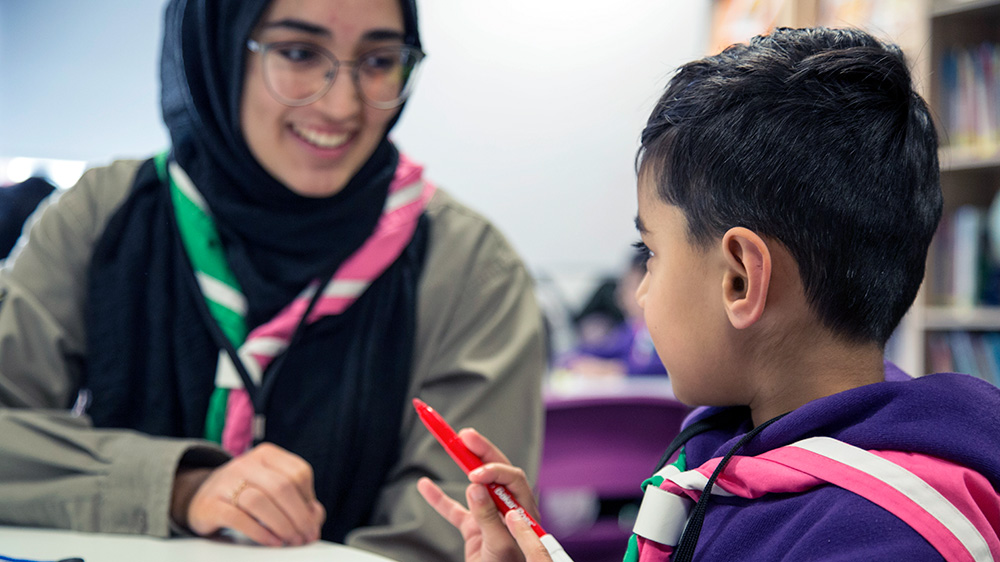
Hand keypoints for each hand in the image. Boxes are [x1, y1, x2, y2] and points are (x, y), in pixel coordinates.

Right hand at [171, 442, 325, 545]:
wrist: (202, 498)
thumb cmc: (246, 494)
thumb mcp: (272, 489)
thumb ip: (298, 499)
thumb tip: (316, 516)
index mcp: (266, 454)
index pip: (299, 472)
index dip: (309, 499)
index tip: (313, 520)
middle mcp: (245, 463)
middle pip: (282, 487)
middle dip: (300, 516)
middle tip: (306, 536)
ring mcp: (226, 482)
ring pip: (260, 501)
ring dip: (282, 525)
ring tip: (291, 540)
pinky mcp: (210, 504)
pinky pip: (238, 518)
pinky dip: (260, 532)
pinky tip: (273, 541)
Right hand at [417, 428, 550, 561]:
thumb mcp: (498, 547)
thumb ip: (488, 517)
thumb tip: (476, 486)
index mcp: (523, 512)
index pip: (511, 479)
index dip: (494, 470)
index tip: (474, 473)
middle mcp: (508, 510)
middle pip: (496, 472)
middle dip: (481, 452)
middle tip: (465, 435)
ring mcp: (490, 519)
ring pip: (475, 486)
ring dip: (463, 465)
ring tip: (452, 444)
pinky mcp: (474, 531)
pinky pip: (455, 510)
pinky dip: (440, 499)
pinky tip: (424, 486)